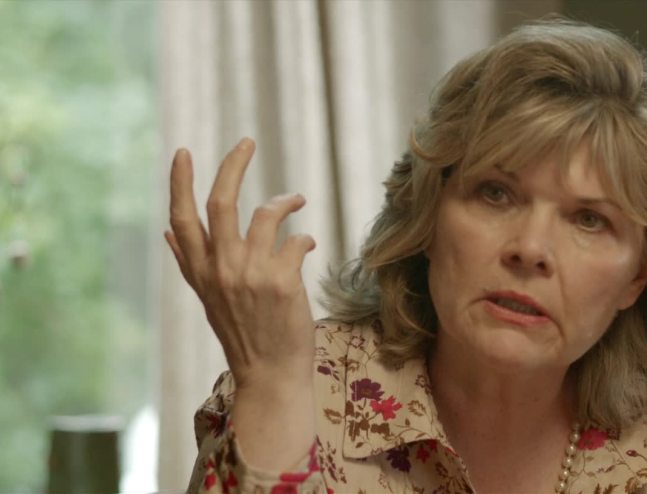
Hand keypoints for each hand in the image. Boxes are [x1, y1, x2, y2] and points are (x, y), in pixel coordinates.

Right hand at [165, 138, 316, 390]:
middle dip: (233, 165)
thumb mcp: (208, 300)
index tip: (183, 152)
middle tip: (246, 142)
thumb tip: (168, 234)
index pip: (181, 219)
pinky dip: (306, 239)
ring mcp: (250, 275)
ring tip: (298, 201)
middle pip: (221, 202)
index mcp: (201, 273)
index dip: (179, 183)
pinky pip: (297, 241)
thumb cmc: (244, 335)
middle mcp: (221, 270)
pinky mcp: (281, 283)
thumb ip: (191, 264)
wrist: (270, 376)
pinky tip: (310, 246)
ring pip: (265, 214)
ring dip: (286, 201)